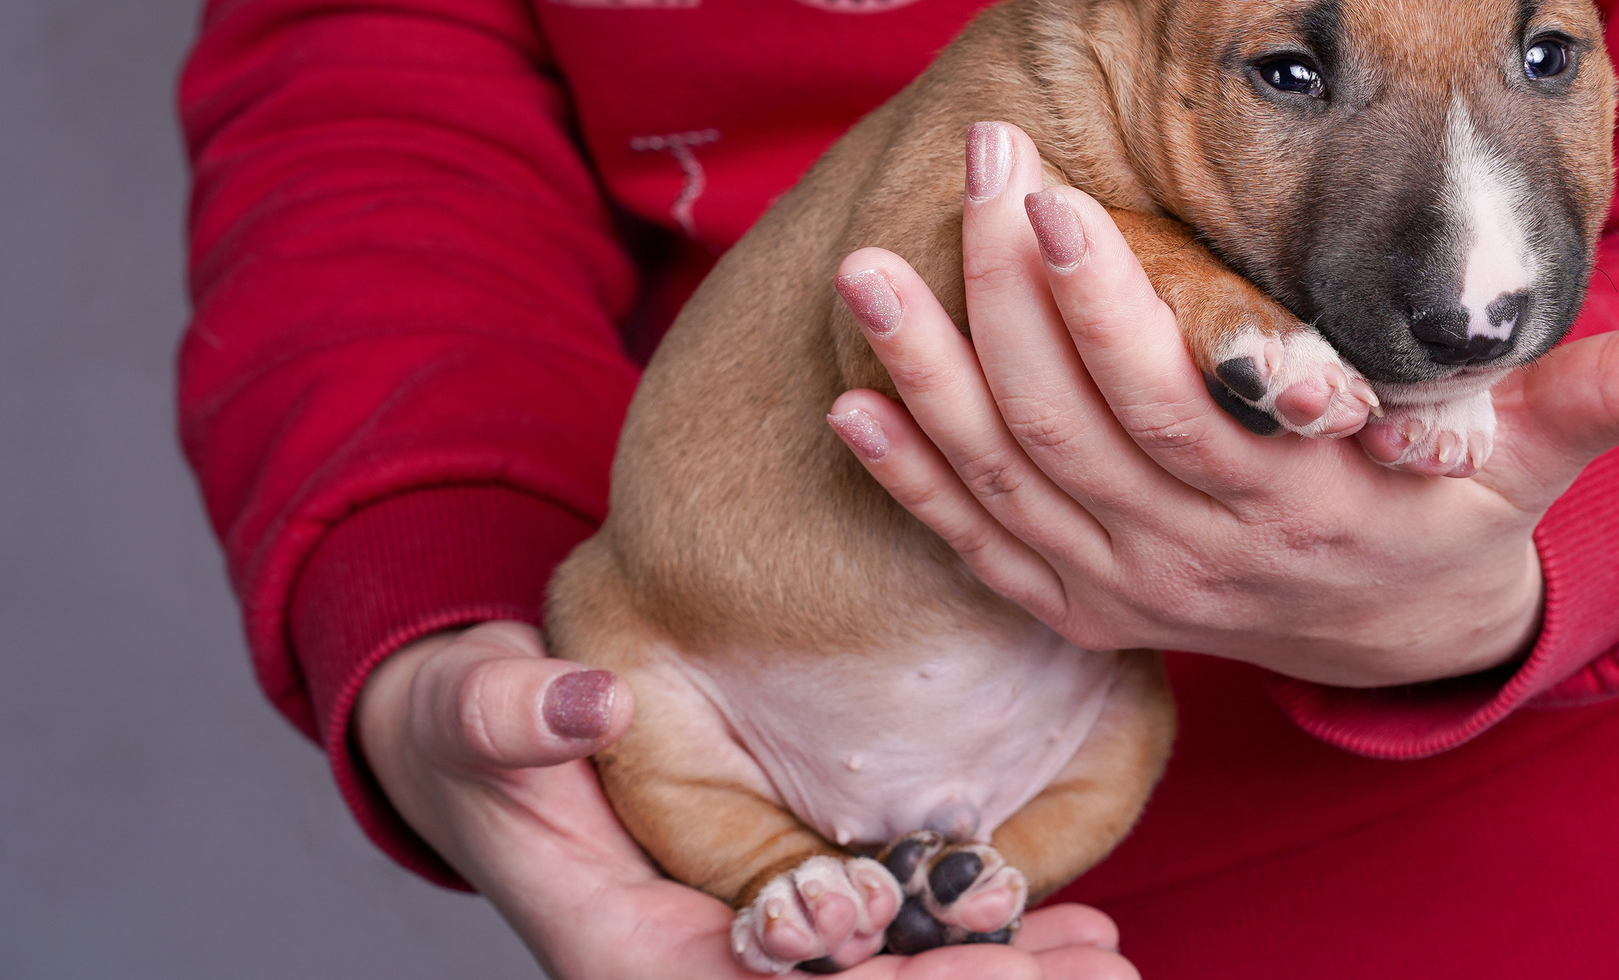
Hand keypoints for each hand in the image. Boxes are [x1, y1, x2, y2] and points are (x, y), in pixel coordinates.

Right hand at [356, 620, 1136, 979]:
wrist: (478, 739)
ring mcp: (747, 954)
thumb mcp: (474, 713)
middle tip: (1094, 970)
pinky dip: (978, 944)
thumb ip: (516, 717)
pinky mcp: (787, 923)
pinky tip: (1077, 933)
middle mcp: (697, 971)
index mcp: (628, 953)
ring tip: (1108, 960)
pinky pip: (892, 950)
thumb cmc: (472, 731)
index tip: (991, 968)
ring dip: (995, 976)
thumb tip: (584, 703)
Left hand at [824, 121, 1618, 688]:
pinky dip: (908, 477)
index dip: (1113, 313)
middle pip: (1074, 424)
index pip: (1185, 405)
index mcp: (1296, 501)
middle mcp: (1193, 549)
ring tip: (869, 258)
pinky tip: (853, 394)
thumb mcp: (1540, 460)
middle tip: (975, 163)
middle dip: (1008, 296)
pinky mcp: (1073, 597)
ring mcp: (1122, 582)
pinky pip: (974, 544)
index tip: (1060, 202)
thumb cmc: (1457, 516)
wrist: (1395, 641)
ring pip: (1004, 477)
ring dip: (930, 373)